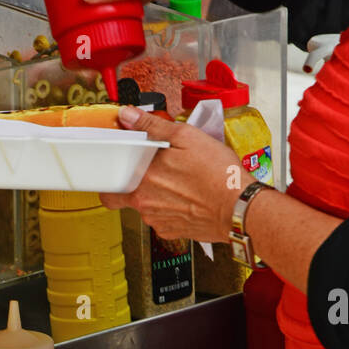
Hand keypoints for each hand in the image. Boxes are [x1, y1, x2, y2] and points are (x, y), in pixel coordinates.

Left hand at [101, 107, 249, 241]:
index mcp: (142, 183)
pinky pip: (164, 218)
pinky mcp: (173, 232)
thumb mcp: (186, 137)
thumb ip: (152, 127)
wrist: (240, 208)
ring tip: (180, 181)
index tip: (121, 169)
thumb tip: (128, 117)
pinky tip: (187, 197)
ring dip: (157, 195)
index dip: (113, 178)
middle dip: (136, 184)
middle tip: (152, 172)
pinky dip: (172, 208)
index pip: (109, 189)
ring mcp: (159, 222)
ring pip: (147, 207)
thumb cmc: (218, 175)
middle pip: (127, 198)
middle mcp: (146, 206)